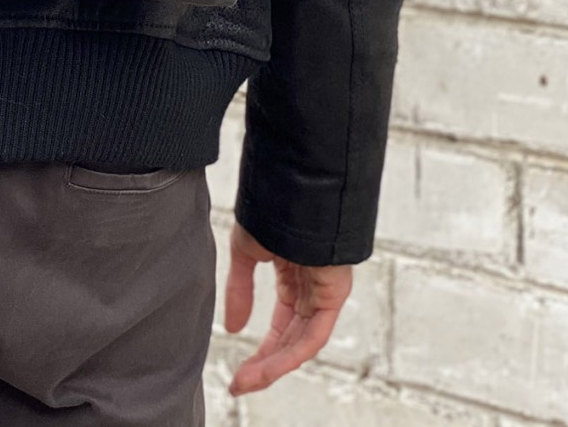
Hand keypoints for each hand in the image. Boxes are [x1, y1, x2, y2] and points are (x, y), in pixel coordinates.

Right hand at [223, 223, 352, 395]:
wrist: (292, 184)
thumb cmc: (271, 206)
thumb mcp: (246, 251)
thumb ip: (240, 290)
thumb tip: (234, 329)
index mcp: (294, 278)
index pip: (282, 326)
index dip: (261, 352)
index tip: (238, 372)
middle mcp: (312, 289)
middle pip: (291, 340)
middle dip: (265, 365)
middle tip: (240, 383)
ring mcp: (324, 292)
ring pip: (301, 342)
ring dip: (274, 364)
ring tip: (248, 380)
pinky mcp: (334, 293)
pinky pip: (314, 333)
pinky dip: (292, 352)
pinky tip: (270, 364)